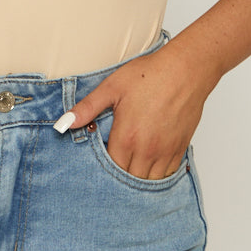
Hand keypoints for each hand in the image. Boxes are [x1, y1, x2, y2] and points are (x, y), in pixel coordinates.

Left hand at [55, 43, 214, 179]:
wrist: (186, 70)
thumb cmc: (150, 74)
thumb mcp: (112, 87)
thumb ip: (87, 108)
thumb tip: (64, 123)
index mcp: (127, 137)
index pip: (109, 168)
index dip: (102, 168)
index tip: (98, 160)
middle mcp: (147, 150)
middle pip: (128, 179)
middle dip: (118, 176)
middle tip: (112, 164)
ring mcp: (165, 151)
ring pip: (148, 181)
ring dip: (137, 177)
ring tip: (129, 166)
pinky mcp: (180, 148)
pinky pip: (167, 174)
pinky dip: (157, 174)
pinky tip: (148, 164)